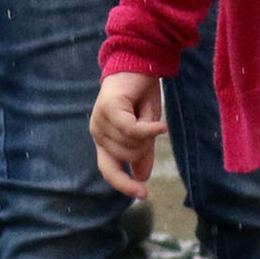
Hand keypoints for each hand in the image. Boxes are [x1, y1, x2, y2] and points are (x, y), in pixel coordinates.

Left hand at [91, 72, 166, 196]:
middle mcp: (98, 132)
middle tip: (150, 122)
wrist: (140, 62)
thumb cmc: (142, 94)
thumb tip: (142, 176)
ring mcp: (100, 121)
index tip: (144, 195)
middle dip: (145, 145)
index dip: (124, 185)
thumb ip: (142, 151)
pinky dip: (149, 129)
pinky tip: (161, 125)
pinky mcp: (109, 110)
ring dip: (147, 132)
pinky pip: (133, 130)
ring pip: (132, 144)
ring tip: (146, 111)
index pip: (109, 170)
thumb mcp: (146, 128)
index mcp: (103, 139)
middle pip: (128, 157)